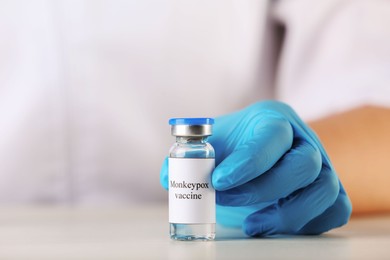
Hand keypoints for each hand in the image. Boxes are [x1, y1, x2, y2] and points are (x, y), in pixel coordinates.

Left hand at [160, 101, 351, 236]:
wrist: (260, 157)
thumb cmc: (234, 149)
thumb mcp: (210, 145)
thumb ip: (186, 160)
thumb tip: (172, 177)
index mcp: (274, 120)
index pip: (273, 136)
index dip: (249, 162)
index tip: (218, 182)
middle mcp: (304, 140)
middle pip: (304, 165)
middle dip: (262, 190)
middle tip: (225, 200)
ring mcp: (323, 165)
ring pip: (324, 191)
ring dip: (286, 215)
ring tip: (252, 225)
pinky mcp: (331, 190)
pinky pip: (335, 210)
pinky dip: (309, 223)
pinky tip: (276, 224)